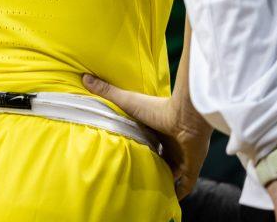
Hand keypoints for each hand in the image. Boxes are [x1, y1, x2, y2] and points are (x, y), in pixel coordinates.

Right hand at [83, 74, 211, 198]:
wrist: (185, 117)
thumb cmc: (157, 108)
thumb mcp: (128, 101)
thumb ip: (107, 91)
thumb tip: (84, 77)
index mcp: (157, 129)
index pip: (149, 140)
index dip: (141, 146)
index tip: (128, 151)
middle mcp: (170, 143)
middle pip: (160, 156)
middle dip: (152, 164)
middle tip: (136, 173)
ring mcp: (182, 156)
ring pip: (172, 171)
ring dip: (164, 179)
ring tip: (150, 189)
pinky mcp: (191, 167)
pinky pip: (186, 184)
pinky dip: (179, 192)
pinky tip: (170, 200)